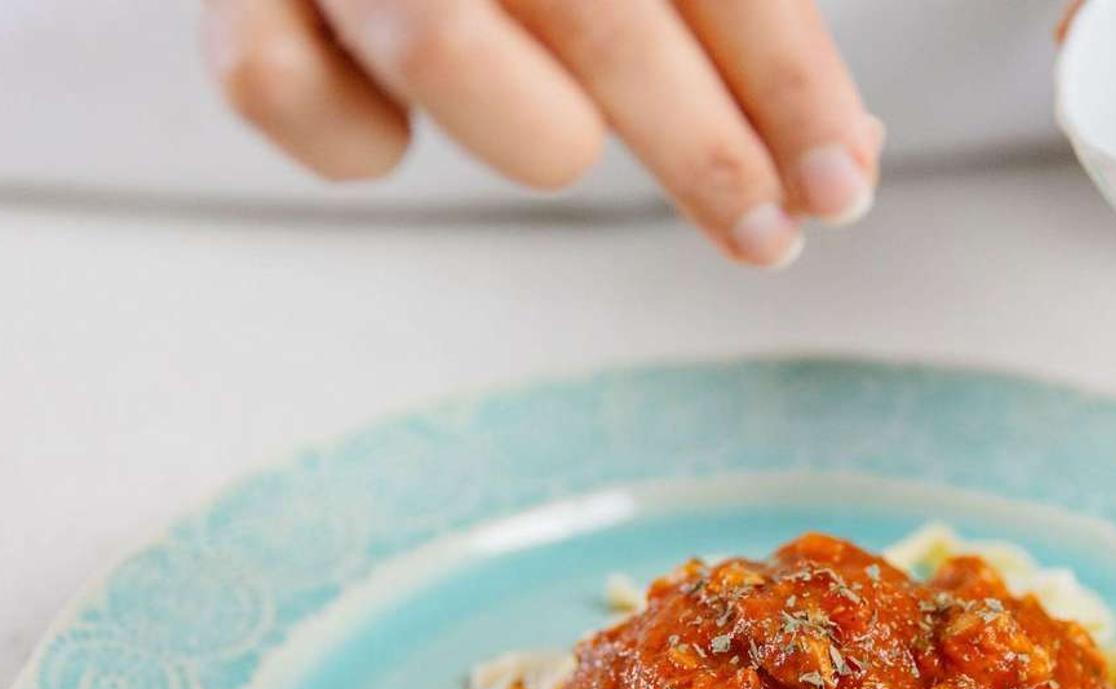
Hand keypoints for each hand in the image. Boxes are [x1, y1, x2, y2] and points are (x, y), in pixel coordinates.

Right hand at [201, 0, 881, 268]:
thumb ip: (734, 12)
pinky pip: (272, 86)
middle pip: (601, 17)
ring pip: (442, 45)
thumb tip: (839, 159)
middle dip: (704, 150)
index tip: (842, 187)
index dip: (788, 82)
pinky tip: (400, 137)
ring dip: (538, 135)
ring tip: (567, 144)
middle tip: (768, 239)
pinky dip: (350, 142)